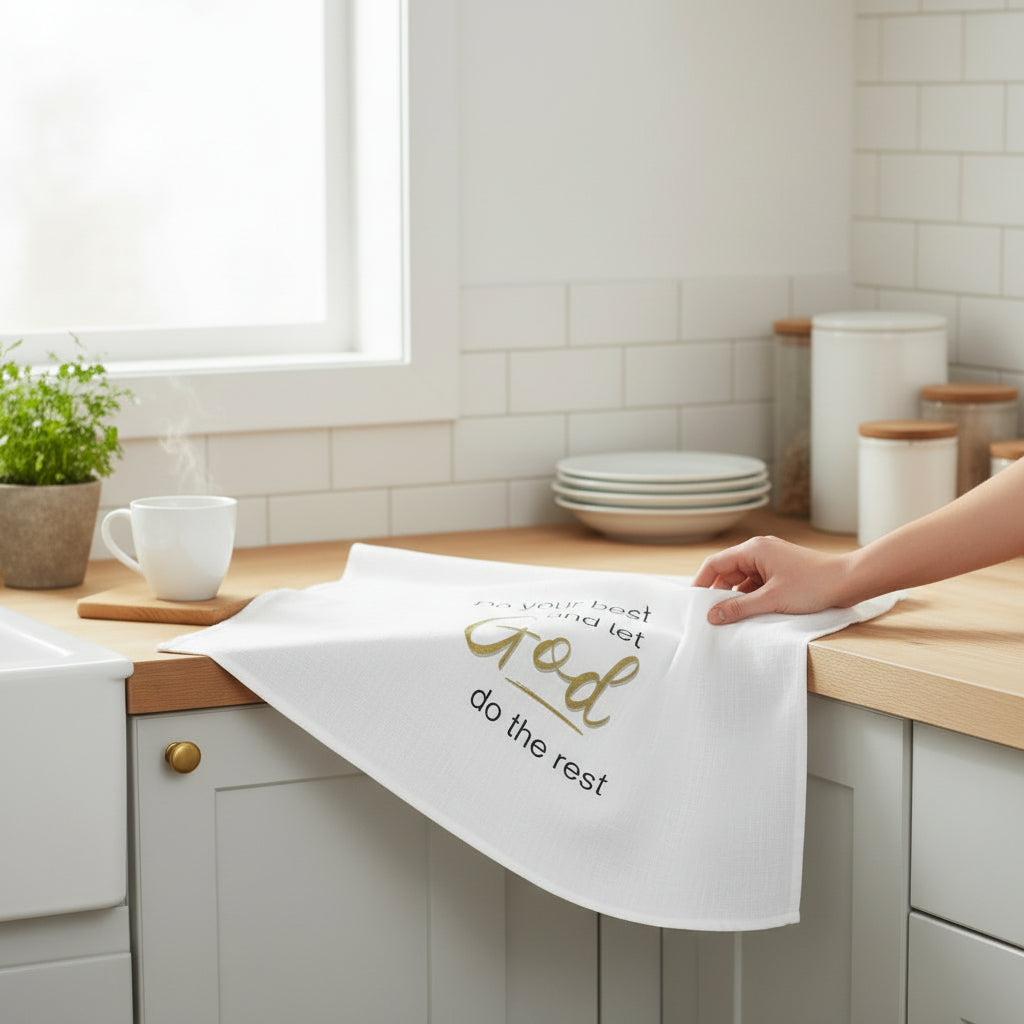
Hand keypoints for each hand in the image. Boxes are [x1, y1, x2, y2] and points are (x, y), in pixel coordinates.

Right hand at [692, 535, 854, 623]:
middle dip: (718, 593)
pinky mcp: (780, 572)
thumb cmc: (813, 585)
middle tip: (710, 615)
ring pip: (742, 580)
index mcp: (753, 550)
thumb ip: (738, 608)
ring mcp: (771, 561)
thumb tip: (712, 615)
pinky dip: (750, 598)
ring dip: (735, 598)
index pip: (715, 564)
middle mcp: (759, 551)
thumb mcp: (771, 599)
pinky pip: (756, 585)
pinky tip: (749, 614)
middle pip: (727, 572)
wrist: (849, 581)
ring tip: (730, 618)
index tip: (693, 603)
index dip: (701, 583)